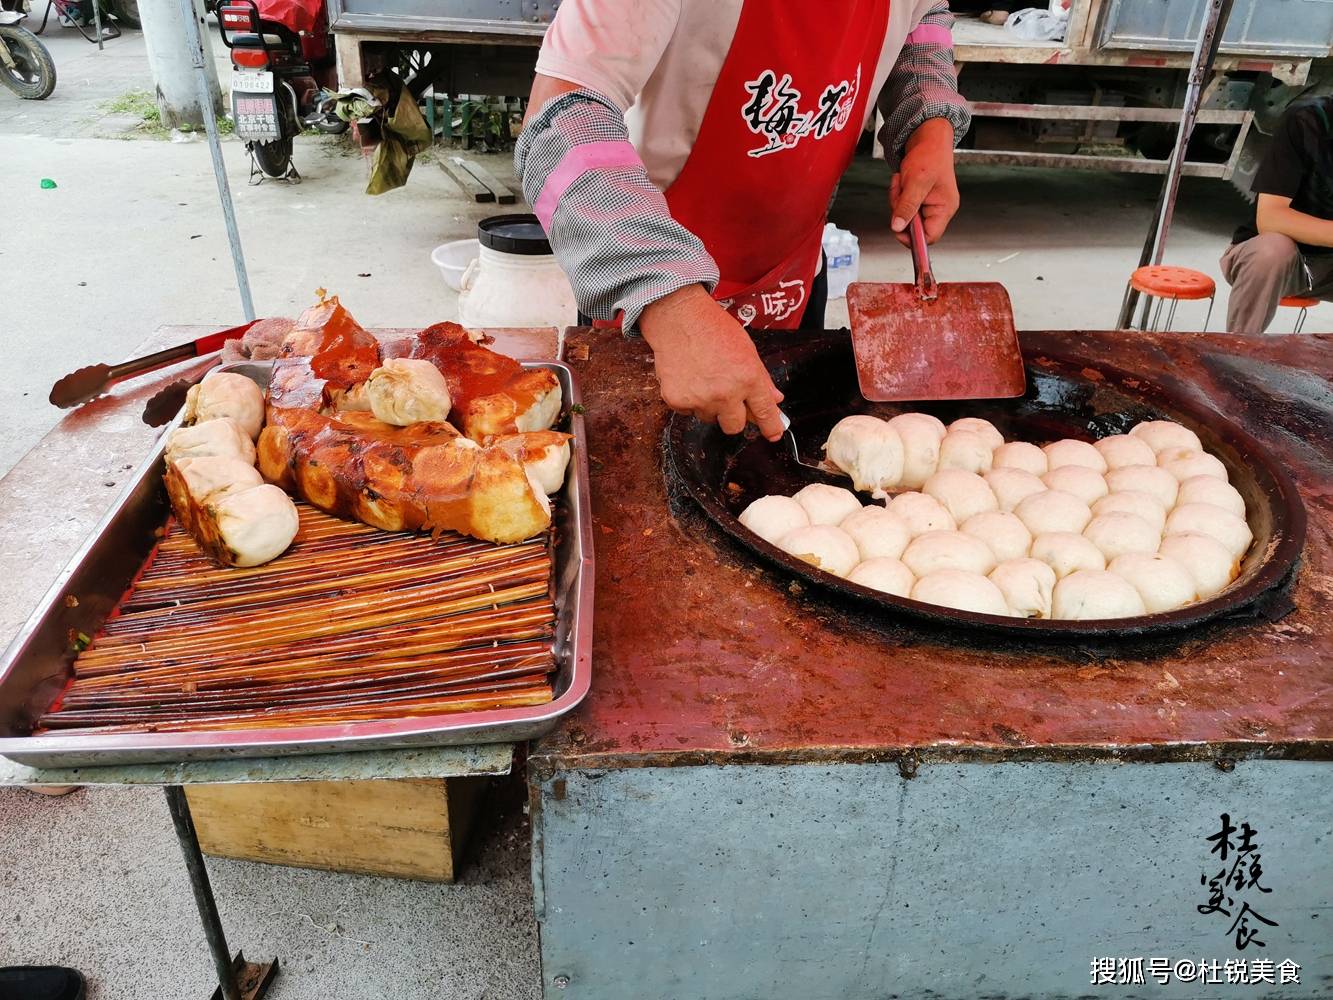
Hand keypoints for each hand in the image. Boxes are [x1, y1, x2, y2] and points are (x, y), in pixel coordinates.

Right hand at [639, 285, 784, 439]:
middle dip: (733, 416)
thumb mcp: (747, 349)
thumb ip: (761, 378)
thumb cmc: (713, 328)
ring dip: (709, 405)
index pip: (765, 413)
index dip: (771, 427)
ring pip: (709, 418)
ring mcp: (700, 399)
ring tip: (703, 378)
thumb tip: (773, 399)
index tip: (774, 433)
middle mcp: (725, 393)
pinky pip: (687, 411)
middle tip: (727, 397)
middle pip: (735, 426)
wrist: (678, 319)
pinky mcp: (678, 400)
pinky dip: (688, 399)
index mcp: (748, 378)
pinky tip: (689, 377)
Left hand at [889, 117, 959, 245]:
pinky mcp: (919, 199)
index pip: (929, 237)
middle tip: (901, 191)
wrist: (927, 138)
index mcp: (944, 209)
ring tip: (902, 182)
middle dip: (901, 210)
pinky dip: (898, 195)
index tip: (898, 227)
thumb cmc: (929, 155)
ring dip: (897, 200)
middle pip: (913, 227)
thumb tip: (898, 227)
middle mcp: (938, 210)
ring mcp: (928, 205)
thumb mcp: (916, 181)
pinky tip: (902, 181)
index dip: (912, 237)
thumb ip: (907, 206)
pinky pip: (902, 206)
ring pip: (904, 216)